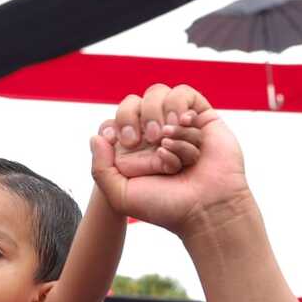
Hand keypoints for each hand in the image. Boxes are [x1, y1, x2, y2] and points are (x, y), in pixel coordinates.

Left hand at [90, 84, 249, 236]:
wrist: (205, 208)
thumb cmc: (165, 206)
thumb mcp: (121, 196)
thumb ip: (100, 170)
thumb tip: (96, 137)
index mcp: (135, 149)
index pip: (120, 117)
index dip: (121, 121)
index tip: (127, 141)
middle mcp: (155, 134)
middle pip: (138, 101)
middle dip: (141, 116)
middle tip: (151, 139)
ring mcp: (178, 124)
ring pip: (161, 94)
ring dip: (162, 115)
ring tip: (168, 140)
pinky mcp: (202, 117)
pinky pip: (185, 95)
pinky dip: (181, 110)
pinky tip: (183, 126)